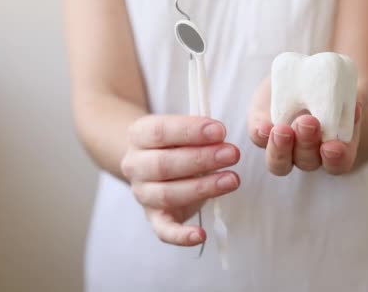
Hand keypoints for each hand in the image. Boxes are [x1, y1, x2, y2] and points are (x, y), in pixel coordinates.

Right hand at [121, 115, 239, 245]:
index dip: (191, 131)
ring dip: (203, 187)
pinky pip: (164, 230)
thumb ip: (198, 132)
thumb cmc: (176, 144)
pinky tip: (200, 235)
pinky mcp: (155, 217)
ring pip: (168, 194)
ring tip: (232, 179)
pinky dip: (181, 236)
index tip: (220, 131)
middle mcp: (135, 165)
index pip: (160, 131)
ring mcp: (143, 193)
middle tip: (232, 154)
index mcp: (139, 136)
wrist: (154, 165)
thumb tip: (220, 135)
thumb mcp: (182, 131)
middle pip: (164, 164)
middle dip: (202, 159)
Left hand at [247, 77, 367, 175]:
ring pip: (279, 162)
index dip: (336, 159)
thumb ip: (360, 95)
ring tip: (282, 129)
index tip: (333, 146)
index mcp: (336, 149)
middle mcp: (308, 154)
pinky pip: (259, 138)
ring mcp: (283, 145)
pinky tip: (264, 127)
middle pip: (307, 161)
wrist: (309, 72)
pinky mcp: (262, 128)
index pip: (338, 164)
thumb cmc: (338, 86)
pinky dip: (261, 134)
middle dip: (307, 144)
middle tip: (309, 122)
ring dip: (281, 148)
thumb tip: (357, 102)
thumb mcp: (353, 86)